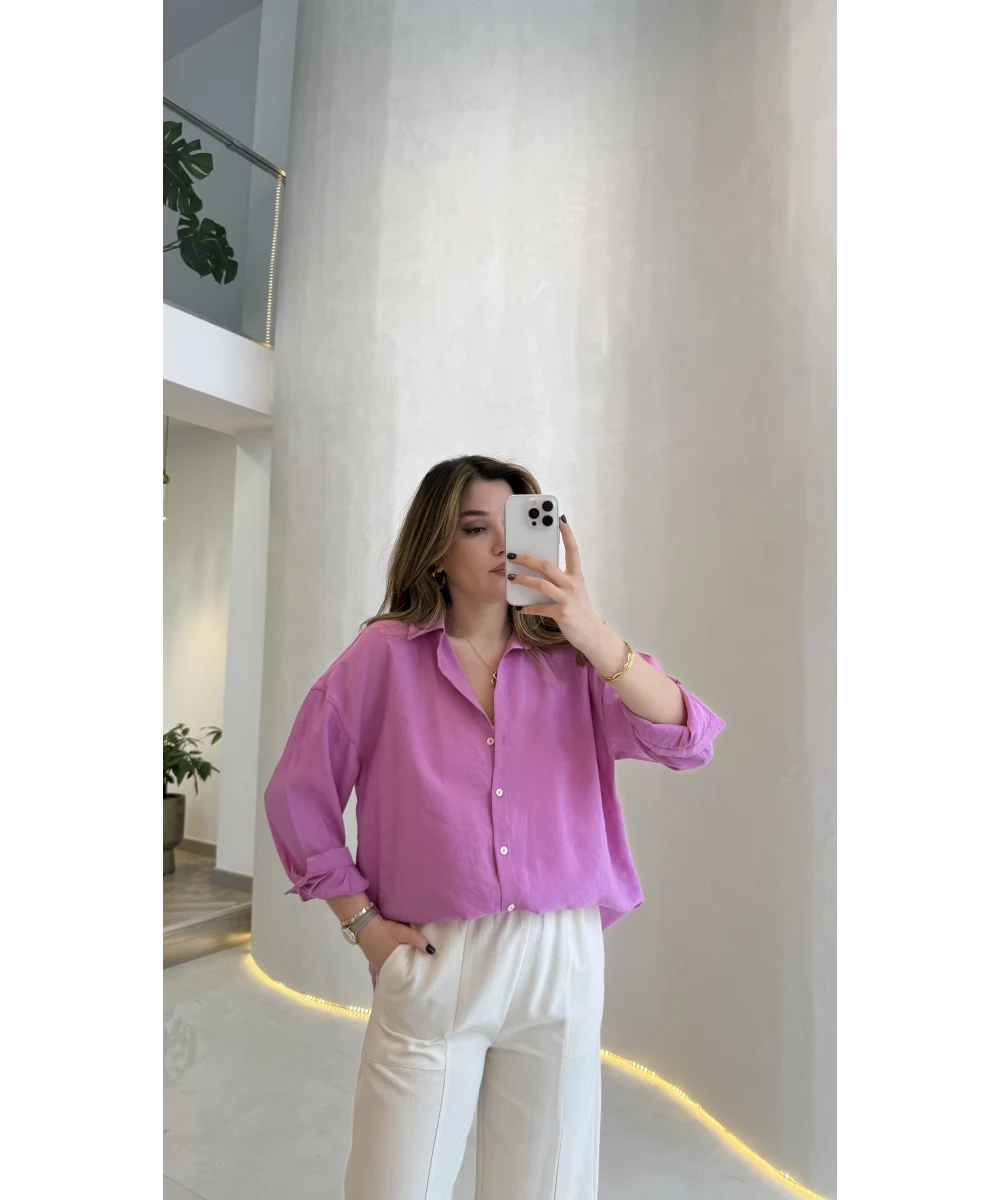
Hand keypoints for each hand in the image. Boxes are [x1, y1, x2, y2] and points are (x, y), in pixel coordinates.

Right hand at [356, 915, 434, 975]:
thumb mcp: (402, 932)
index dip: (414, 975)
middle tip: (420, 971)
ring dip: (400, 968)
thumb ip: (417, 940)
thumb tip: (433, 951)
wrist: (363, 924)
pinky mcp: (374, 960)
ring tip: (412, 966)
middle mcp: (384, 969)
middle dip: (408, 972)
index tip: (423, 975)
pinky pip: (387, 966)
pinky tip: (399, 960)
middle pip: (399, 974)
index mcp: (392, 965)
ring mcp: (377, 965)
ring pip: (393, 970)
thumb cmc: (384, 930)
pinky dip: (393, 964)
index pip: (405, 976)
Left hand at [506, 517, 606, 656]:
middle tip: (512, 554)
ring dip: (523, 580)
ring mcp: (567, 599)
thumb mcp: (574, 591)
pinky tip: (518, 607)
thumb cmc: (580, 611)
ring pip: (541, 584)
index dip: (567, 534)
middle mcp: (572, 584)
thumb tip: (538, 570)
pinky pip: (539, 607)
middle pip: (547, 565)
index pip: (573, 550)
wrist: (593, 635)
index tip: (559, 519)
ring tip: (511, 577)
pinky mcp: (561, 613)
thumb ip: (561, 580)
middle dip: (527, 559)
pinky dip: (527, 607)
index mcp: (576, 576)